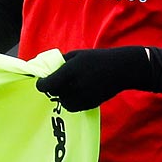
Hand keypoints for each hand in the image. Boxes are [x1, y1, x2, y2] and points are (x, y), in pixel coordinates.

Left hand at [34, 47, 150, 111]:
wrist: (120, 70)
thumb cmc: (98, 59)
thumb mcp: (77, 55)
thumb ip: (61, 62)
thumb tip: (48, 69)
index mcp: (70, 72)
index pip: (47, 85)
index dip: (41, 84)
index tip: (42, 81)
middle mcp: (75, 87)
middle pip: (54, 94)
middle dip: (53, 88)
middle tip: (56, 82)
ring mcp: (83, 98)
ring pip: (63, 102)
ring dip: (62, 96)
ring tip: (69, 87)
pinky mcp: (89, 105)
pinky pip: (74, 107)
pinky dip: (72, 101)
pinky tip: (78, 92)